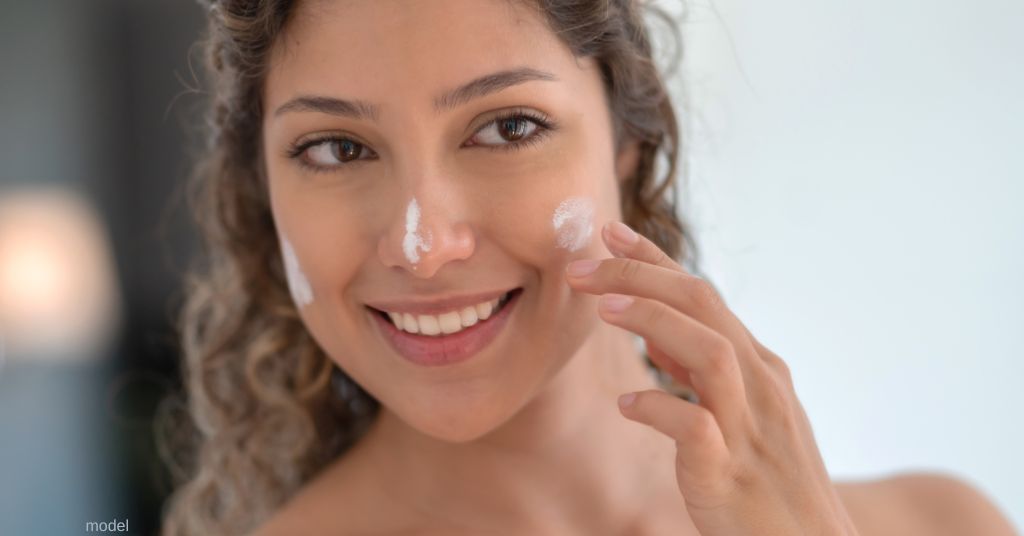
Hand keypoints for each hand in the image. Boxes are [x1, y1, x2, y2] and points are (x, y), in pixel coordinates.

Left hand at [565, 221, 859, 535]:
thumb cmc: (767, 479)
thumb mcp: (740, 411)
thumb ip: (699, 368)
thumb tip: (652, 327)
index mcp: (759, 366)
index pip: (702, 295)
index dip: (653, 260)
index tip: (608, 233)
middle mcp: (759, 385)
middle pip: (703, 305)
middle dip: (640, 275)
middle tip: (582, 266)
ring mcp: (749, 428)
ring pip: (709, 352)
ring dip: (654, 322)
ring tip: (602, 309)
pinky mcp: (729, 473)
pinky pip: (695, 428)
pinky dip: (659, 408)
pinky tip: (627, 405)